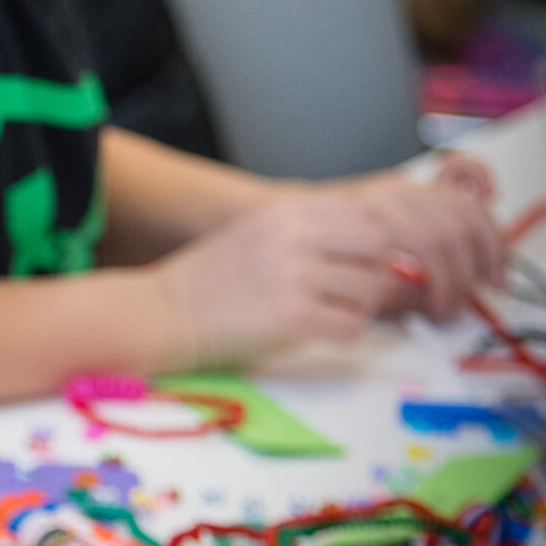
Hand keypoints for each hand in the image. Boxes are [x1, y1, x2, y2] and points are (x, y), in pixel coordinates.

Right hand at [155, 172, 500, 358]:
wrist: (167, 312)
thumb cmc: (213, 279)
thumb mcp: (259, 231)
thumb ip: (308, 228)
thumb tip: (371, 241)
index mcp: (286, 211)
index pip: (366, 212)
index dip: (374, 241)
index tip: (360, 262)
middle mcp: (293, 235)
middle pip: (378, 244)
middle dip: (377, 271)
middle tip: (355, 291)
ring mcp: (293, 275)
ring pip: (372, 289)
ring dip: (362, 307)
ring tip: (335, 313)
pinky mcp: (292, 316)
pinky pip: (351, 327)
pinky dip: (345, 334)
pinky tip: (322, 332)